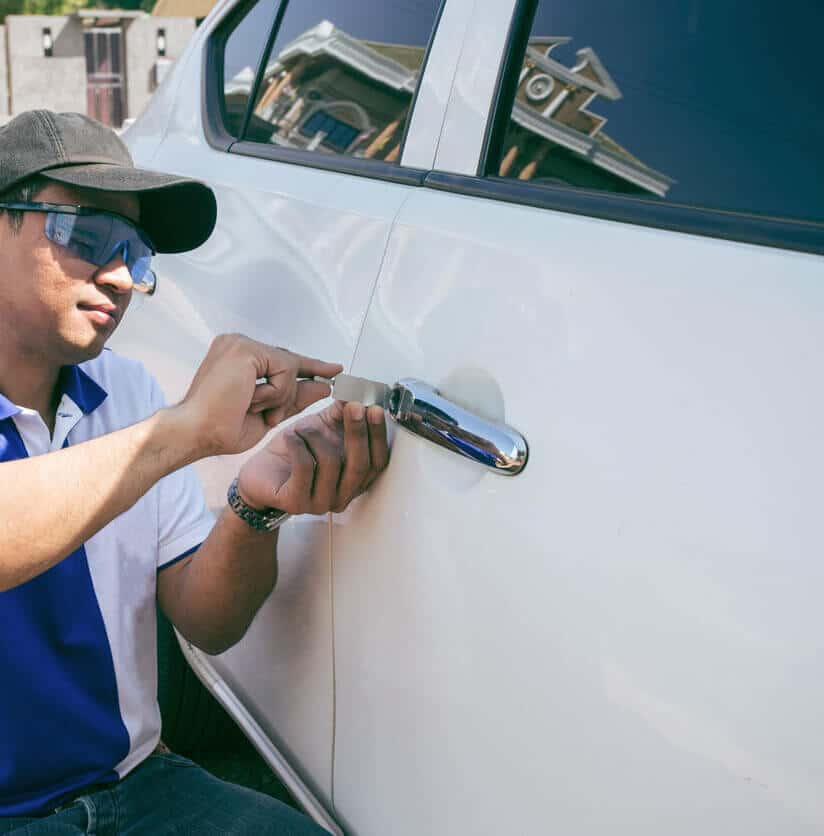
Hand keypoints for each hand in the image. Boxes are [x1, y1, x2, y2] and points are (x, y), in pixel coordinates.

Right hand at [175, 334, 342, 456]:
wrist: (197, 433)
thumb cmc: (221, 428)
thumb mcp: (269, 412)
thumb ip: (294, 398)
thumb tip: (324, 386)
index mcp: (237, 357)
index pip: (281, 359)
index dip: (309, 366)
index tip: (333, 370)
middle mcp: (237, 344)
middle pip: (289, 362)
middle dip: (291, 390)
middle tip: (269, 405)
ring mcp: (240, 343)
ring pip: (290, 366)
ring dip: (280, 397)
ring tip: (252, 408)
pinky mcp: (245, 349)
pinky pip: (285, 370)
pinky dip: (275, 392)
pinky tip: (251, 400)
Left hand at [236, 400, 388, 514]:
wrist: (260, 474)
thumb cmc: (293, 454)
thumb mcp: (322, 428)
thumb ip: (341, 414)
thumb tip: (358, 394)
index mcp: (354, 481)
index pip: (378, 462)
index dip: (378, 435)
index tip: (375, 408)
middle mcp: (341, 497)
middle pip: (360, 466)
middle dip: (358, 432)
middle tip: (353, 407)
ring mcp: (320, 504)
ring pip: (332, 464)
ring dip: (317, 437)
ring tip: (302, 428)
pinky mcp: (296, 503)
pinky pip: (305, 468)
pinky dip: (299, 445)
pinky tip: (291, 437)